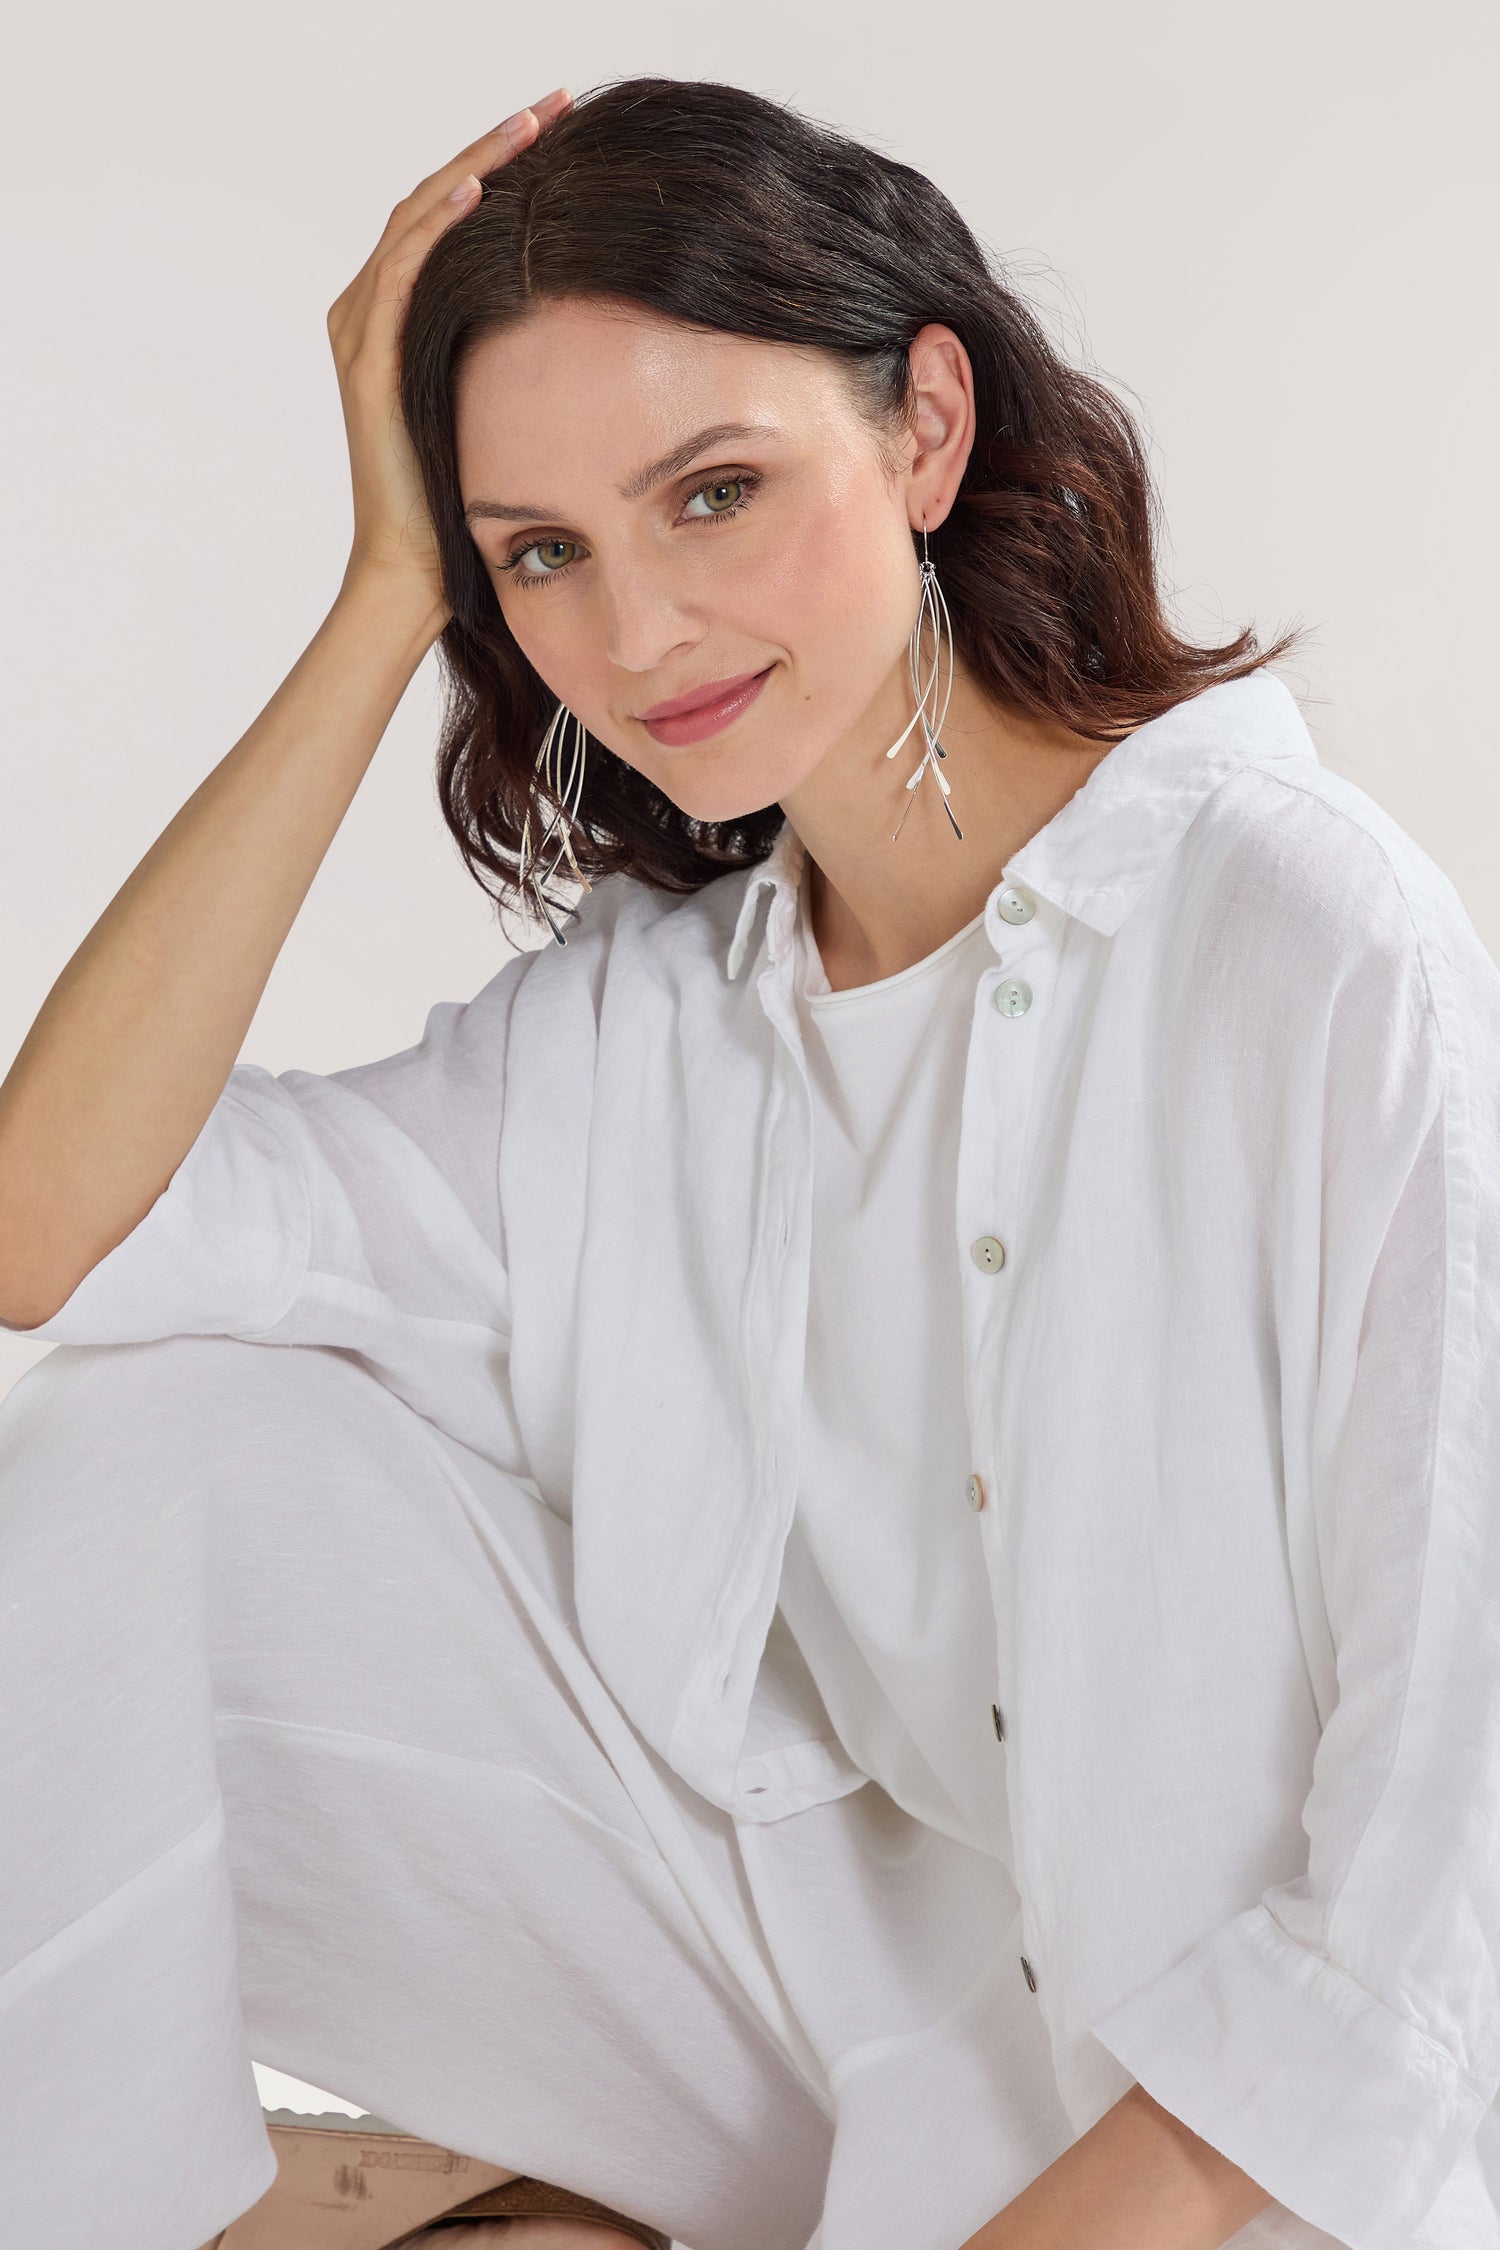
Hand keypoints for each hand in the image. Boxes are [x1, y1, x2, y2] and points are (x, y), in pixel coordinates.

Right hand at [325, 88, 573, 607]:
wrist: (415, 569)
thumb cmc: (460, 502)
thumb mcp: (497, 405)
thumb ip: (511, 353)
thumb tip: (580, 319)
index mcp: (396, 317)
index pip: (447, 216)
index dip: (500, 165)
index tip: (560, 132)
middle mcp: (368, 312)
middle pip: (433, 198)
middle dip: (496, 144)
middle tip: (555, 104)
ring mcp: (362, 333)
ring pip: (419, 218)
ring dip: (476, 163)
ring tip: (530, 125)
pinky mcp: (369, 362)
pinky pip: (404, 273)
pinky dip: (439, 225)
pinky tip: (482, 190)